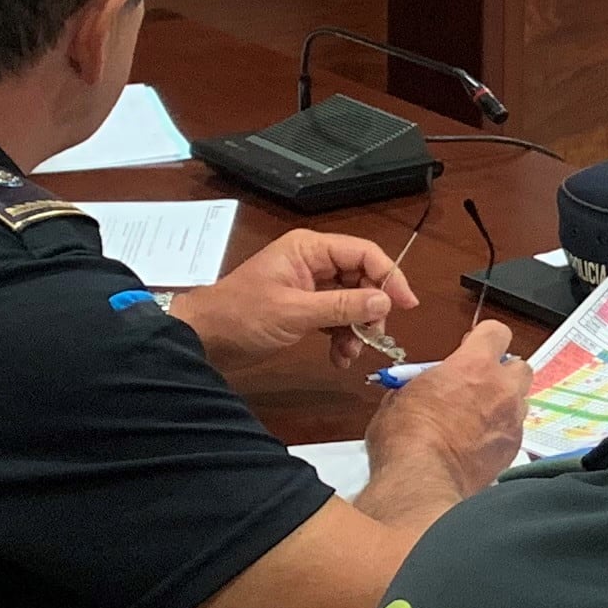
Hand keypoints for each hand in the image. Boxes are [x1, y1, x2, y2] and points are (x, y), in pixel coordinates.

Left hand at [171, 228, 414, 370]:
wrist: (201, 340)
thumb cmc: (242, 316)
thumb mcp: (295, 312)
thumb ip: (342, 306)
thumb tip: (385, 302)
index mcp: (310, 250)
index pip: (364, 253)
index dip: (389, 277)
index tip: (406, 305)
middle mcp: (313, 263)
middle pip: (362, 278)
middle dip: (371, 309)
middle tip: (375, 336)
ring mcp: (308, 286)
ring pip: (352, 301)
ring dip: (357, 328)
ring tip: (351, 353)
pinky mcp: (303, 308)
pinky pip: (336, 318)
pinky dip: (342, 337)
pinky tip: (339, 357)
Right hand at [369, 319, 528, 496]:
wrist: (421, 481)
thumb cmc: (406, 438)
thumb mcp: (401, 397)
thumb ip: (423, 383)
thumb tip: (423, 386)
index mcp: (473, 365)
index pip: (497, 332)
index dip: (485, 338)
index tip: (474, 346)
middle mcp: (501, 388)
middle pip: (520, 366)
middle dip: (503, 372)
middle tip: (480, 384)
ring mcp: (512, 419)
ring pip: (521, 400)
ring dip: (505, 403)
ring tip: (479, 417)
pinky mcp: (514, 448)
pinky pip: (515, 430)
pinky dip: (502, 432)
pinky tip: (479, 443)